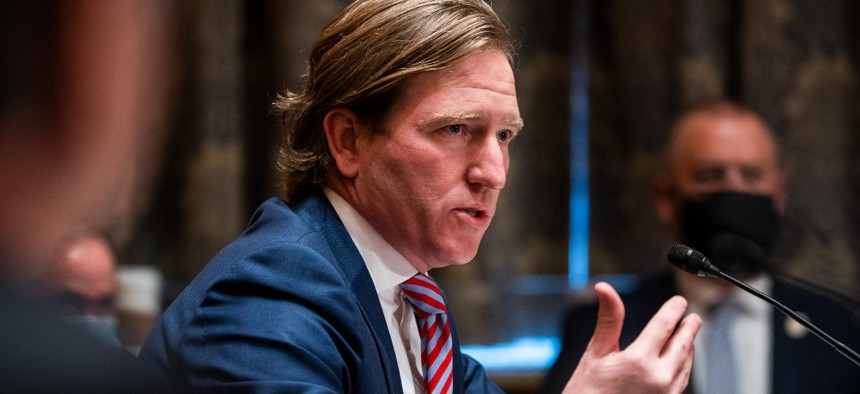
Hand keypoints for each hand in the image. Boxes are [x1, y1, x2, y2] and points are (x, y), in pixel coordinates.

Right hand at [562, 282, 700, 392]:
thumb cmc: (587, 392)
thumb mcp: (595, 352)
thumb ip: (608, 318)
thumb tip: (605, 289)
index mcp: (639, 361)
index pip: (664, 326)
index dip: (673, 310)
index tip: (679, 302)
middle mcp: (658, 378)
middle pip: (682, 344)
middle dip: (689, 328)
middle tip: (693, 317)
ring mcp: (666, 393)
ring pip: (686, 363)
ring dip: (688, 346)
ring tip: (688, 335)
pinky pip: (682, 380)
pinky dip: (684, 365)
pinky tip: (680, 360)